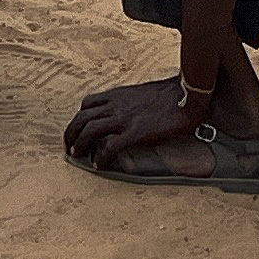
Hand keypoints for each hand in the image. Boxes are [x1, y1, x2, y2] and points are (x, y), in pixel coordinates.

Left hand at [66, 75, 207, 167]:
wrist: (189, 94)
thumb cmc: (171, 95)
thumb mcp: (144, 94)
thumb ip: (132, 102)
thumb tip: (130, 113)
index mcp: (119, 95)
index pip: (88, 103)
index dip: (79, 118)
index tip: (78, 130)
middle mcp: (117, 104)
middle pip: (82, 117)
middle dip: (71, 133)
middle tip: (69, 147)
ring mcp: (125, 118)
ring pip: (90, 130)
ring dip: (80, 144)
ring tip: (77, 155)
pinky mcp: (135, 132)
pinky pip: (110, 146)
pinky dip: (101, 156)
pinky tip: (100, 165)